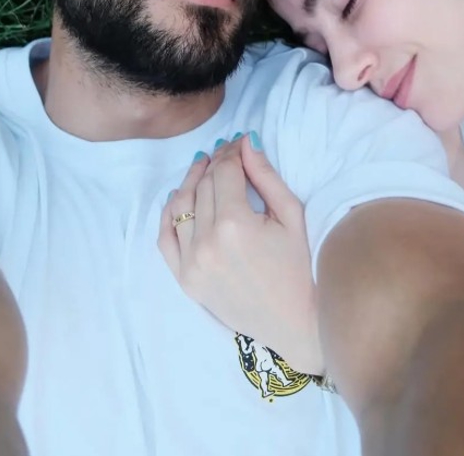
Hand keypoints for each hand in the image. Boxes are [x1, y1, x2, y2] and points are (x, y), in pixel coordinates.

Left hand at [158, 132, 323, 374]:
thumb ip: (265, 175)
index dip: (231, 151)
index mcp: (235, 225)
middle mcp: (207, 243)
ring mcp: (191, 264)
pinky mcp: (184, 279)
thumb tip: (246, 141)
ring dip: (191, 180)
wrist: (293, 320)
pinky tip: (180, 196)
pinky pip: (165, 238)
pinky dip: (169, 213)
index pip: (224, 172)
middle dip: (215, 163)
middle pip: (203, 185)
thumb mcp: (291, 214)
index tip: (239, 142)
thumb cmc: (299, 265)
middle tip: (226, 152)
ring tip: (202, 166)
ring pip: (180, 206)